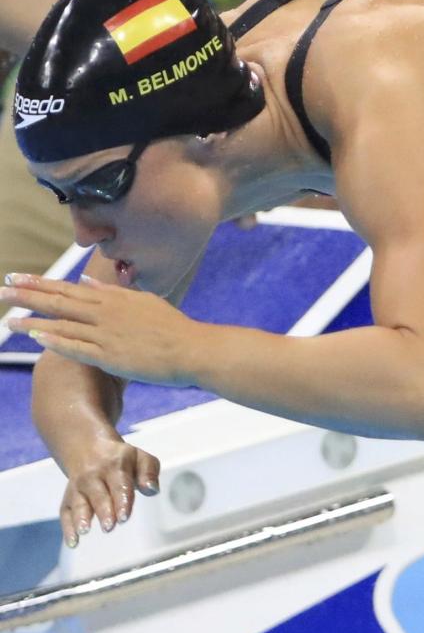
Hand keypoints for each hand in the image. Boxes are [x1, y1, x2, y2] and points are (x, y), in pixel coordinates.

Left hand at [2, 274, 204, 385]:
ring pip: (62, 324)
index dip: (39, 282)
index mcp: (114, 299)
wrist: (195, 350)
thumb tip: (87, 280)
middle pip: (58, 301)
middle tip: (2, 289)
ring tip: (8, 319)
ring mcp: (106, 334)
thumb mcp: (144, 301)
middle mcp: (106, 313)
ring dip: (32, 321)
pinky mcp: (110, 356)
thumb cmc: (175, 328)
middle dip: (27, 295)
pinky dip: (54, 341)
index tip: (16, 277)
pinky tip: (35, 337)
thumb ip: (113, 292)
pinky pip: (76, 347)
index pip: (68, 287)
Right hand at [57, 435, 159, 547]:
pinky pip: (65, 511)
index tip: (124, 516)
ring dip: (81, 517)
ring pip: (78, 502)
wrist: (88, 448)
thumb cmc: (122, 460)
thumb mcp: (140, 458)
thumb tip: (151, 489)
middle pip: (98, 494)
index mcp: (115, 465)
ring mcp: (78, 486)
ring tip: (85, 531)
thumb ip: (149, 472)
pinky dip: (67, 526)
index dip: (121, 500)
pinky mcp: (68, 496)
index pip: (119, 483)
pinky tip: (73, 542)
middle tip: (109, 526)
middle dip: (103, 510)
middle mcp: (93, 475)